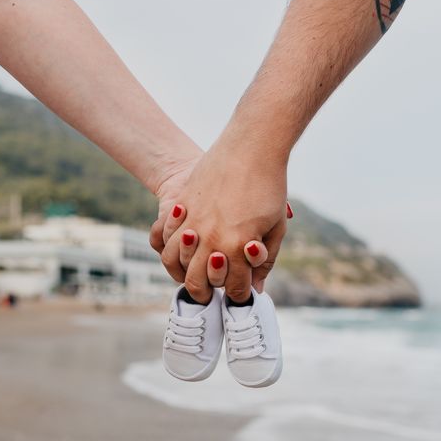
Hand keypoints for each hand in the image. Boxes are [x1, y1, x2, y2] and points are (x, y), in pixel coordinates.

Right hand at [159, 139, 288, 303]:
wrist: (251, 146)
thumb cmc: (269, 187)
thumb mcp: (275, 227)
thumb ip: (266, 261)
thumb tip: (256, 287)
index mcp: (239, 246)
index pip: (235, 287)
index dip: (239, 294)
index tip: (240, 293)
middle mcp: (212, 238)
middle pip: (198, 282)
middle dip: (205, 294)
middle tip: (209, 294)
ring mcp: (194, 222)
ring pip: (174, 263)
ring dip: (182, 273)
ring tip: (191, 273)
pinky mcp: (182, 206)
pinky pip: (165, 236)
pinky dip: (170, 247)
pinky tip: (181, 246)